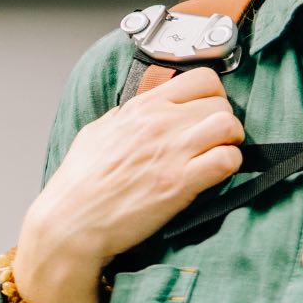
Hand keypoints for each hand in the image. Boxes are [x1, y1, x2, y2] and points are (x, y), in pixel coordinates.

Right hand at [15, 67, 243, 302]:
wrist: (70, 224)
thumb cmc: (78, 184)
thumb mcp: (98, 132)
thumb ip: (127, 113)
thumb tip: (145, 103)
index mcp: (141, 108)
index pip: (202, 78)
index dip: (213, 94)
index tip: (208, 110)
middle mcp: (159, 123)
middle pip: (220, 103)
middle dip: (224, 120)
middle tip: (217, 137)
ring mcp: (172, 152)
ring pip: (229, 125)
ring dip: (232, 140)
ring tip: (221, 152)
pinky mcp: (180, 183)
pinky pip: (227, 161)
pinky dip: (230, 165)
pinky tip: (217, 173)